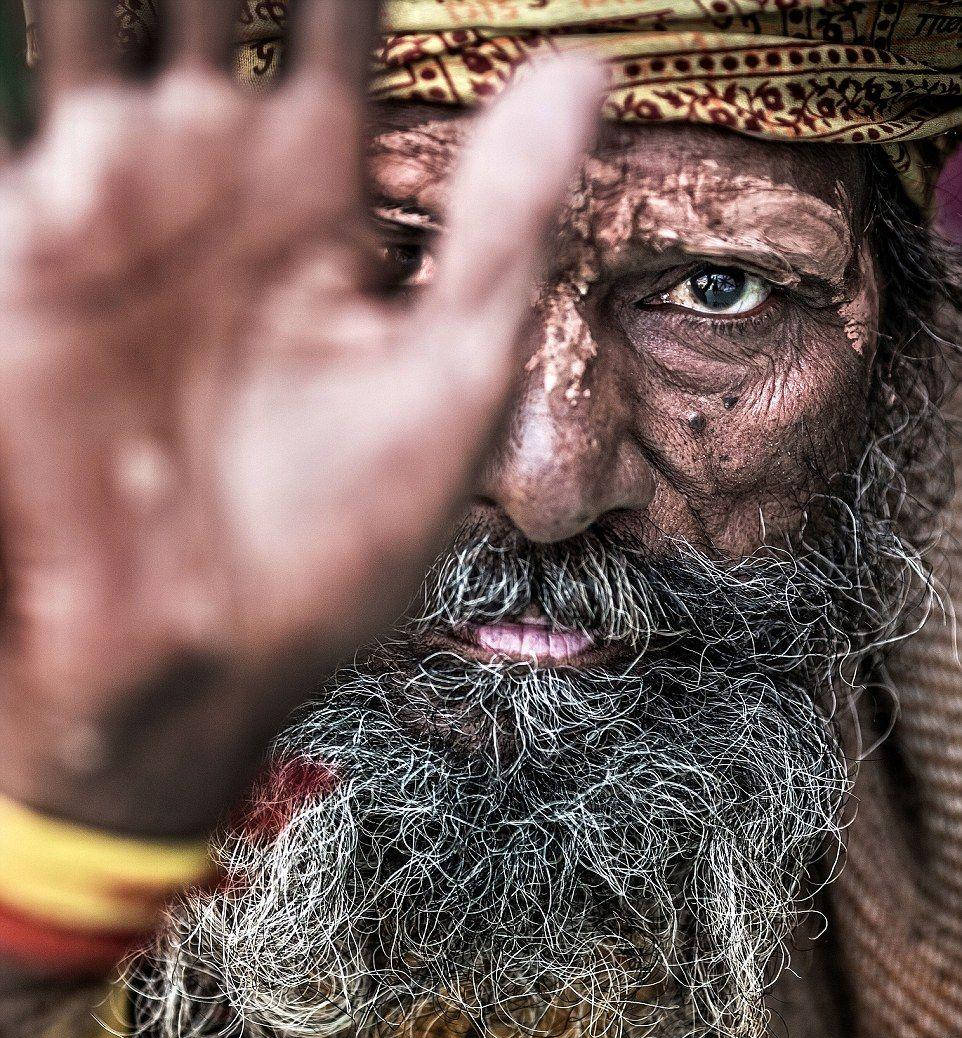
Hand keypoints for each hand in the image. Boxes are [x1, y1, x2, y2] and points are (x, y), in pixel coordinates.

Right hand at [0, 0, 599, 833]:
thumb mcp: (453, 387)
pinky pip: (37, 67)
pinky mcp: (32, 232)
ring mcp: (118, 195)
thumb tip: (587, 69)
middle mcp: (220, 183)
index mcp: (326, 214)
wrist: (197, 654)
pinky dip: (57, 6)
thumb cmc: (331, 553)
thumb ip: (504, 226)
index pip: (347, 25)